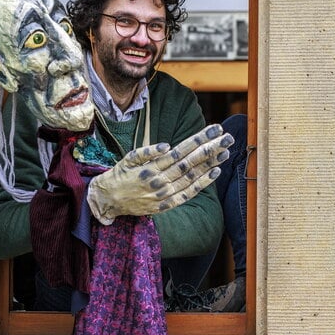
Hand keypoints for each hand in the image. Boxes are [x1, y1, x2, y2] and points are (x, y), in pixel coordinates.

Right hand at [87, 124, 232, 224]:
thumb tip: (167, 146)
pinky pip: (188, 193)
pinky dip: (202, 183)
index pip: (181, 150)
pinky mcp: (166, 205)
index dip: (200, 140)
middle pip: (190, 162)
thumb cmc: (120, 175)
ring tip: (225, 151)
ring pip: (192, 177)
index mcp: (151, 167)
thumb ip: (147, 152)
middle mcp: (160, 181)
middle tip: (227, 138)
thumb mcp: (128, 158)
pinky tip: (215, 172)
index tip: (215, 130)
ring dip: (210, 164)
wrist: (107, 201)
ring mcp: (165, 194)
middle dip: (210, 148)